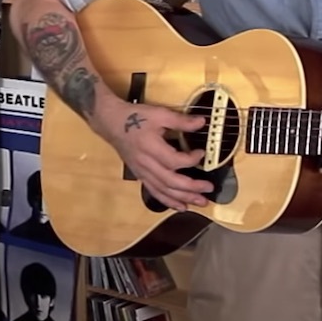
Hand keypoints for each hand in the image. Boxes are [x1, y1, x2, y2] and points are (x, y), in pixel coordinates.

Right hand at [93, 101, 209, 210]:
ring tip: (200, 202)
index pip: (174, 160)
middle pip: (171, 181)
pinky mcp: (140, 176)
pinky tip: (181, 206)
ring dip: (183, 198)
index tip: (202, 153)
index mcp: (151, 147)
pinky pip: (155, 192)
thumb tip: (202, 122)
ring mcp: (142, 172)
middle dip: (192, 188)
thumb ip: (181, 121)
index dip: (191, 160)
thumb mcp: (159, 114)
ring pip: (164, 190)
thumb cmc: (135, 117)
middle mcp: (146, 164)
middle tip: (209, 188)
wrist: (112, 123)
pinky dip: (168, 201)